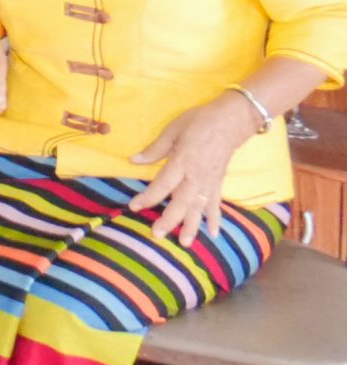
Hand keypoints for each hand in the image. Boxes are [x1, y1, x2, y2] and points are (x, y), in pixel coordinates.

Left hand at [130, 95, 259, 244]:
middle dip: (169, 220)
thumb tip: (133, 160)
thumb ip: (155, 149)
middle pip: (181, 202)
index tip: (134, 206)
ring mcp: (210, 181)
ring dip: (192, 226)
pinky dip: (215, 218)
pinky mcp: (219, 183)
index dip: (148, 197)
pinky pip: (216, 204)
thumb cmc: (199, 122)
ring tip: (185, 243)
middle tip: (157, 235)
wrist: (231, 121)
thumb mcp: (173, 130)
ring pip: (199, 208)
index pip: (163, 184)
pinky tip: (215, 233)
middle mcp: (197, 176)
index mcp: (183, 161)